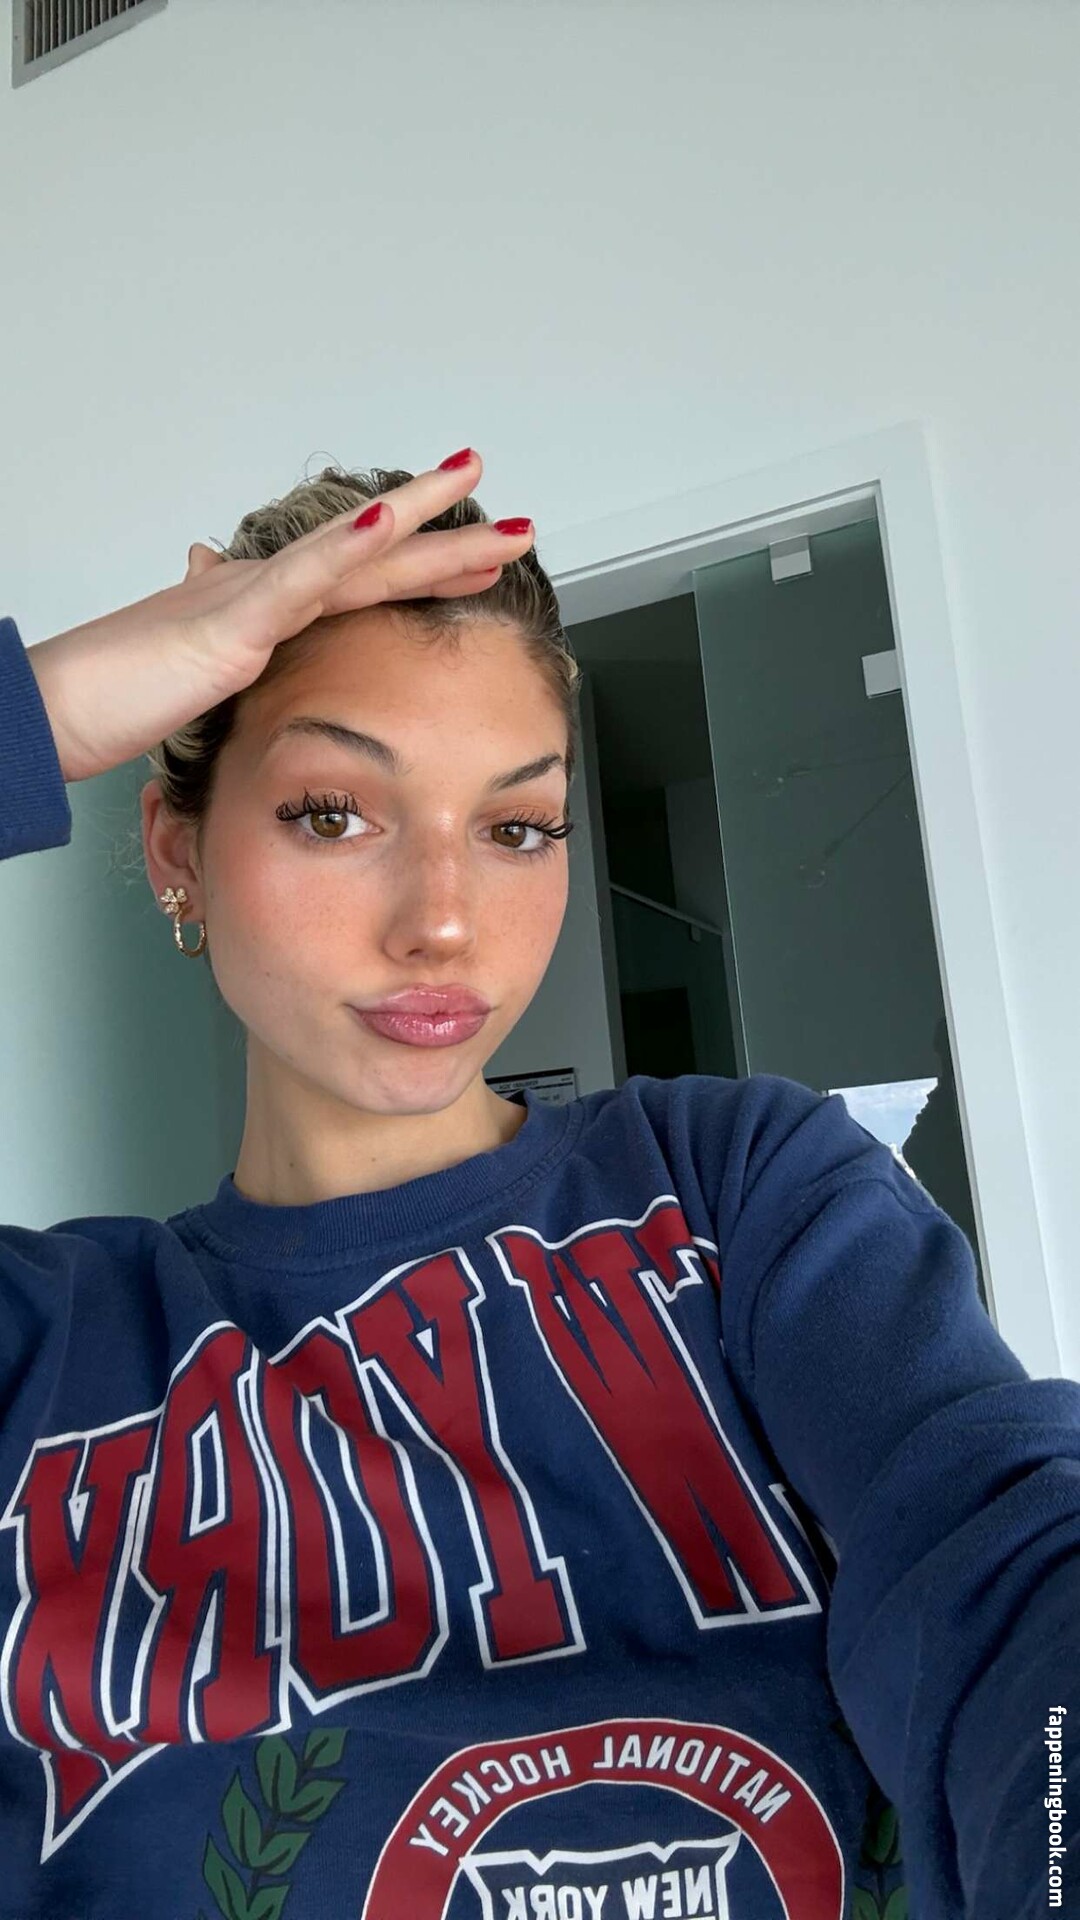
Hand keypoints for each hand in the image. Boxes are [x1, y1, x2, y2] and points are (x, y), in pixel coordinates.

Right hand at [27, 451, 532, 781]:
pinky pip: (297, 581)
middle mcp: (265, 591)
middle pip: (376, 556)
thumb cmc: (113, 692)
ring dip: (417, 516)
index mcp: (265, 609)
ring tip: (471, 481)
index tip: (483, 554)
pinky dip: (345, 548)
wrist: (55, 709)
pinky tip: (386, 521)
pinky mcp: (229, 624)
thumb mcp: (186, 664)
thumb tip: (213, 573)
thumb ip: (214, 624)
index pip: (363, 581)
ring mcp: (250, 601)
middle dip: (450, 535)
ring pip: (351, 549)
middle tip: (517, 517)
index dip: (425, 564)